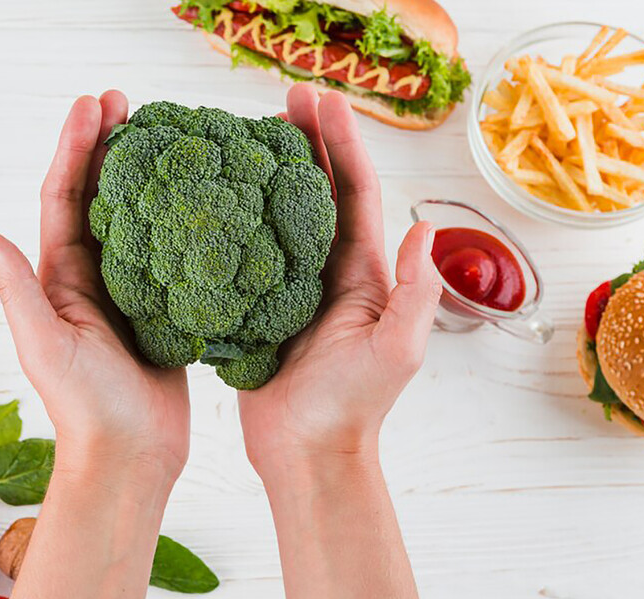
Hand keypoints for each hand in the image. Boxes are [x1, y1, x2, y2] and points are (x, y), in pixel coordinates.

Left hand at [0, 92, 189, 478]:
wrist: (131, 457)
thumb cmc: (87, 409)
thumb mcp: (45, 345)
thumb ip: (19, 290)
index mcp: (61, 279)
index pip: (64, 196)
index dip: (75, 147)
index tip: (94, 104)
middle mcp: (91, 278)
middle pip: (98, 195)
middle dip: (107, 145)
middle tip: (127, 101)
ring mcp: (128, 292)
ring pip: (136, 217)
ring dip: (142, 173)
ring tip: (161, 133)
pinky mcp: (162, 309)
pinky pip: (169, 251)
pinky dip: (178, 217)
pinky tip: (198, 196)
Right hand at [239, 84, 441, 474]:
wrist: (307, 454)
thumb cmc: (352, 408)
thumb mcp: (397, 351)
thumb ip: (415, 293)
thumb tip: (425, 228)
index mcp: (363, 273)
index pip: (354, 192)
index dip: (340, 142)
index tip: (319, 101)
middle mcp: (331, 272)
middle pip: (320, 191)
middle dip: (308, 142)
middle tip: (284, 99)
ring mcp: (295, 288)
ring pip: (283, 215)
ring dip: (273, 171)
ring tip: (252, 133)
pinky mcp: (261, 307)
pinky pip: (249, 251)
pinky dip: (238, 218)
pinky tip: (218, 198)